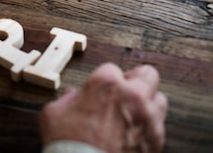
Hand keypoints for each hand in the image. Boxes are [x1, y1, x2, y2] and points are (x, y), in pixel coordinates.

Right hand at [40, 63, 167, 152]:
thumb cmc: (68, 145)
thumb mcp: (52, 115)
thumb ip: (65, 100)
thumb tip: (72, 97)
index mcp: (106, 84)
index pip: (111, 67)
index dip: (104, 78)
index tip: (100, 88)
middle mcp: (132, 96)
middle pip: (147, 74)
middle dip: (136, 80)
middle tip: (125, 90)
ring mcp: (148, 119)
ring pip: (160, 99)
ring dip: (148, 103)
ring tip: (133, 113)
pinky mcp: (156, 141)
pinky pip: (160, 126)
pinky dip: (149, 127)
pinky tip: (134, 134)